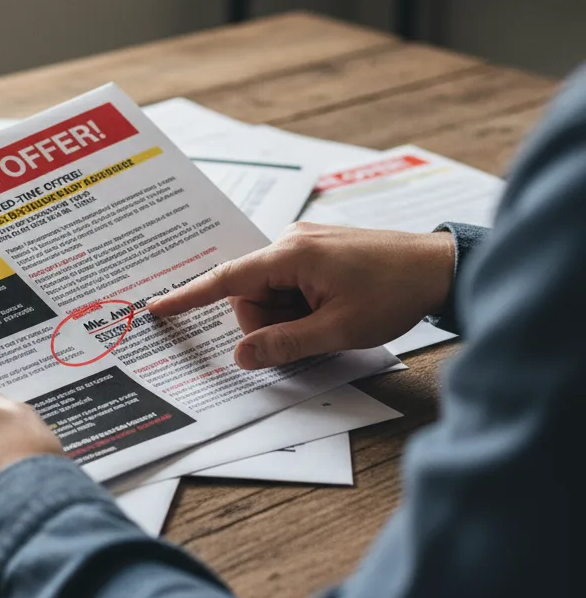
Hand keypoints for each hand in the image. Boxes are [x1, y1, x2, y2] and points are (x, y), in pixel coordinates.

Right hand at [147, 223, 454, 368]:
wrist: (440, 267)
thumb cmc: (394, 294)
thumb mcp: (337, 330)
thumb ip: (284, 344)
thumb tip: (240, 356)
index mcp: (290, 255)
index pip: (226, 279)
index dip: (189, 296)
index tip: (158, 306)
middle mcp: (290, 241)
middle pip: (250, 294)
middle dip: (271, 322)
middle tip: (314, 332)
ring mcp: (305, 243)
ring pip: (270, 293)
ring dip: (290, 315)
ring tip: (332, 317)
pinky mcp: (318, 250)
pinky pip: (289, 284)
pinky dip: (301, 304)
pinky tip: (331, 308)